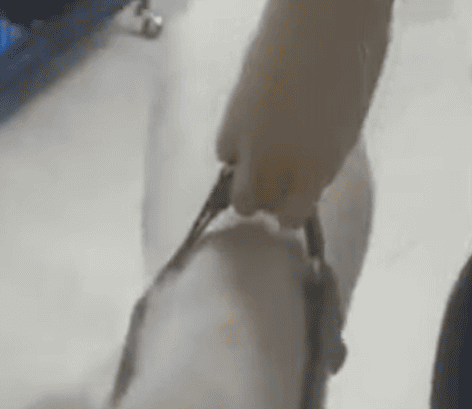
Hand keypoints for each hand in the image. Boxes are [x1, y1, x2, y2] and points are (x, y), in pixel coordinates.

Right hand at [216, 0, 392, 226]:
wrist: (326, 14)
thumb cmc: (355, 55)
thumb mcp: (350, 121)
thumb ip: (325, 156)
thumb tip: (309, 172)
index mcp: (318, 167)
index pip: (292, 216)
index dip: (291, 211)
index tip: (294, 201)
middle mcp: (279, 164)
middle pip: (257, 205)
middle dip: (265, 198)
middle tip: (275, 179)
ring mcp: (250, 142)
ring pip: (235, 188)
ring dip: (246, 180)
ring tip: (258, 159)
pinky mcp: (231, 117)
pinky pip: (224, 152)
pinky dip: (234, 149)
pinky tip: (248, 131)